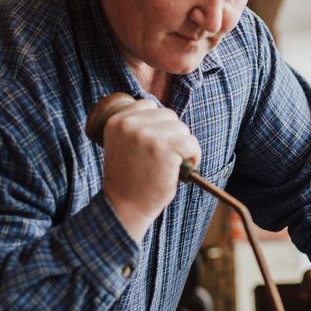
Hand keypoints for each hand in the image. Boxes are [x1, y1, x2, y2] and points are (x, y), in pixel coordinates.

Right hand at [100, 99, 200, 240]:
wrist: (125, 205)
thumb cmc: (129, 178)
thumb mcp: (122, 144)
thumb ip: (136, 127)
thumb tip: (166, 116)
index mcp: (116, 120)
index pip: (148, 106)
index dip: (158, 125)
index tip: (157, 144)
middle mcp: (130, 124)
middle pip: (168, 115)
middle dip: (172, 135)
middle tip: (167, 156)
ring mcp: (147, 135)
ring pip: (181, 128)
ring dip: (183, 145)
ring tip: (174, 162)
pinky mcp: (164, 148)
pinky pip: (191, 142)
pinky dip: (194, 155)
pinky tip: (184, 166)